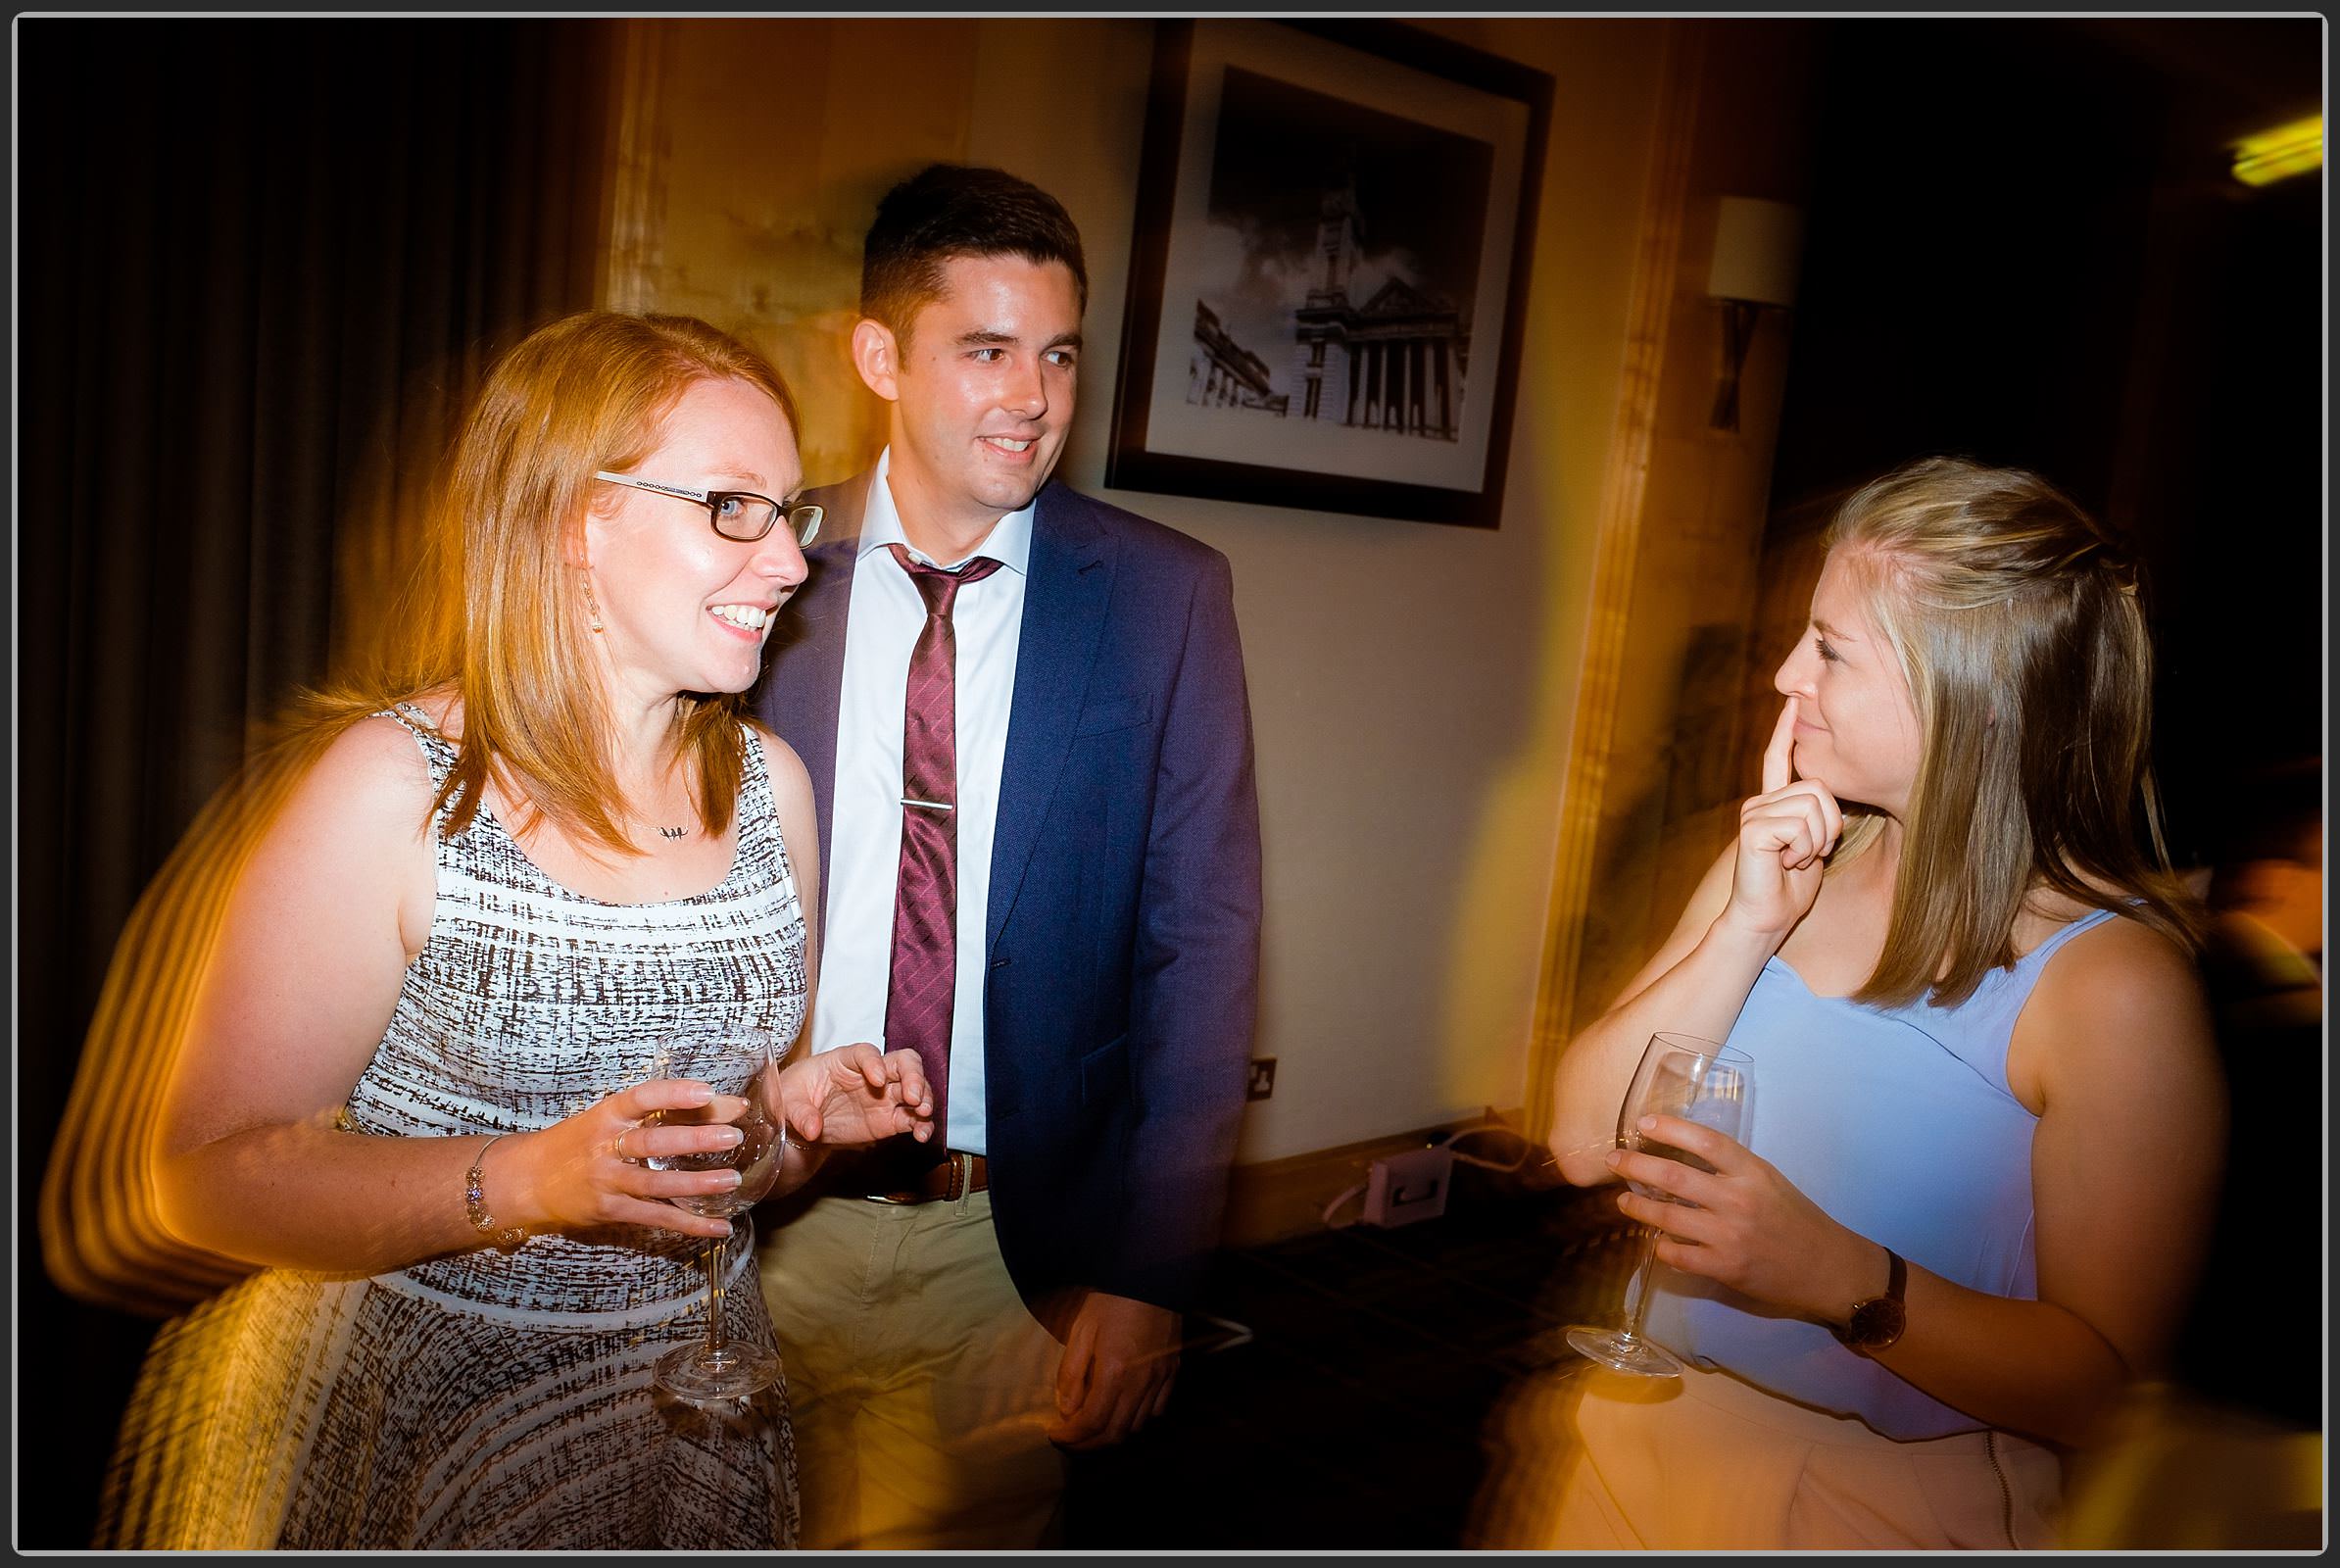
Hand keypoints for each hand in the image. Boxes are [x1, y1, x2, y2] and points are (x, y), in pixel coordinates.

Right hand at [497, 1079, 750, 1241]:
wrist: (525, 1180)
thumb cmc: (576, 1142)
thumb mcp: (605, 1119)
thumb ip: (654, 1113)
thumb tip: (719, 1103)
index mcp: (605, 1115)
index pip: (641, 1098)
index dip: (673, 1093)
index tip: (706, 1091)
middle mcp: (605, 1146)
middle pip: (653, 1143)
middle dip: (695, 1139)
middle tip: (733, 1136)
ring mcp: (607, 1181)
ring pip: (657, 1184)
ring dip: (698, 1184)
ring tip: (732, 1180)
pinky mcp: (611, 1210)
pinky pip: (656, 1218)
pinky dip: (691, 1224)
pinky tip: (721, 1226)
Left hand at [771, 1042, 935, 1148]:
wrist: (802, 1121)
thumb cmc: (796, 1097)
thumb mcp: (789, 1101)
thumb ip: (801, 1113)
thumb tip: (812, 1128)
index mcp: (845, 1061)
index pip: (866, 1053)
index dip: (874, 1062)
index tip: (877, 1079)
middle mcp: (871, 1074)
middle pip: (903, 1062)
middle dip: (914, 1076)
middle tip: (914, 1096)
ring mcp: (884, 1096)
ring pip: (915, 1088)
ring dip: (925, 1098)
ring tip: (923, 1114)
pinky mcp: (890, 1119)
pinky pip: (913, 1118)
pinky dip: (922, 1125)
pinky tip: (922, 1135)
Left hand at [1045, 1291, 1182, 1449]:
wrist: (1150, 1275)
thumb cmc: (1111, 1299)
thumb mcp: (1080, 1330)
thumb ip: (1072, 1373)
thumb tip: (1066, 1409)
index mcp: (1114, 1371)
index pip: (1091, 1422)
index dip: (1070, 1436)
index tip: (1054, 1435)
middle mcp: (1141, 1381)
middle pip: (1114, 1434)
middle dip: (1087, 1445)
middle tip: (1069, 1441)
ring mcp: (1160, 1378)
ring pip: (1136, 1427)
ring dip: (1111, 1435)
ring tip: (1091, 1428)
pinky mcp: (1172, 1371)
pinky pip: (1156, 1410)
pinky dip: (1136, 1420)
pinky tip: (1121, 1410)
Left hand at [1606, 1112, 1874, 1323]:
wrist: (1827, 1268)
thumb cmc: (1796, 1218)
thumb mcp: (1769, 1181)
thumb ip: (1731, 1169)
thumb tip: (1682, 1154)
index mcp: (1752, 1172)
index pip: (1706, 1141)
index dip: (1671, 1128)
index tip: (1642, 1122)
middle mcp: (1738, 1200)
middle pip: (1675, 1177)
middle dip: (1636, 1166)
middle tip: (1613, 1160)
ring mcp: (1729, 1236)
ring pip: (1668, 1217)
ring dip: (1638, 1206)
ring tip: (1623, 1200)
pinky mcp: (1725, 1268)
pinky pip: (1678, 1255)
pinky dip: (1660, 1246)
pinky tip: (1654, 1240)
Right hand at [1725, 697, 1844, 941]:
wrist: (1764, 919)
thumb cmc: (1789, 890)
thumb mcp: (1813, 847)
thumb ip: (1818, 820)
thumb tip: (1833, 800)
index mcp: (1772, 805)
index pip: (1777, 759)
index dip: (1784, 731)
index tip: (1791, 702)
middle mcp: (1759, 803)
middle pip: (1819, 788)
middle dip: (1830, 826)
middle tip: (1809, 855)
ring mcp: (1754, 813)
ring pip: (1814, 806)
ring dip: (1817, 841)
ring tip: (1795, 861)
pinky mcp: (1754, 828)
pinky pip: (1801, 825)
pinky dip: (1804, 850)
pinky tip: (1784, 864)